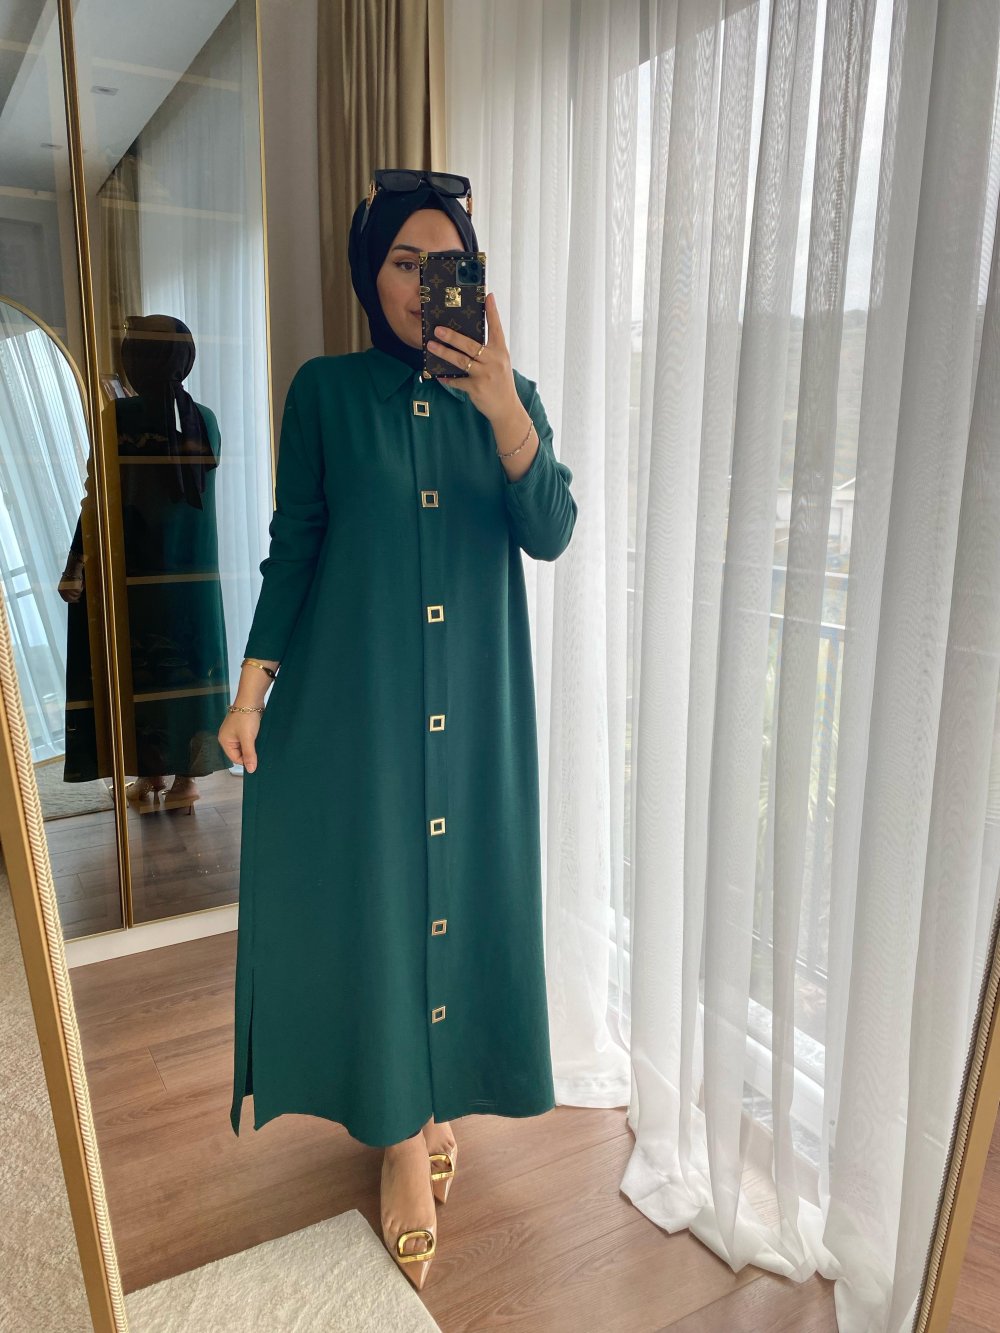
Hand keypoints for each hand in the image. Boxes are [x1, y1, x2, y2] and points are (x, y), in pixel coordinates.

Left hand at [58, 555, 84, 602]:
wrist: (73, 568)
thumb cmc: (71, 576)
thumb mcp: (68, 585)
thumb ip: (69, 592)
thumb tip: (74, 599)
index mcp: (60, 590)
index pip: (66, 599)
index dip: (72, 600)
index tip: (77, 600)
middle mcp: (63, 590)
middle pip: (72, 599)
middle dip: (77, 596)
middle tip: (79, 590)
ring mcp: (68, 589)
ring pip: (77, 595)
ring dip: (80, 590)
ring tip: (79, 584)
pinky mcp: (74, 587)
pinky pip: (80, 591)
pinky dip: (82, 587)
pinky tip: (80, 582)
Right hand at [218, 708, 262, 772]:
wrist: (252, 699)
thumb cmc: (246, 717)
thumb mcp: (248, 738)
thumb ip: (249, 754)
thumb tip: (251, 770)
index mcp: (224, 741)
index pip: (235, 758)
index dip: (246, 761)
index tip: (257, 761)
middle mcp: (228, 738)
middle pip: (239, 753)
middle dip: (249, 753)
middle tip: (260, 752)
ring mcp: (235, 732)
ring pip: (244, 746)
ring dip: (252, 747)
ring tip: (260, 745)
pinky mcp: (243, 728)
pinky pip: (248, 739)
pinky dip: (253, 741)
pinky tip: (260, 739)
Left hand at [428, 292, 519, 423]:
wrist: (506, 408)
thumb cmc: (500, 383)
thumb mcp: (500, 363)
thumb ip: (487, 351)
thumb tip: (465, 339)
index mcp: (500, 351)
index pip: (496, 328)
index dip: (492, 311)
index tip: (488, 296)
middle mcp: (494, 361)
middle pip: (471, 345)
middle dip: (453, 336)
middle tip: (438, 329)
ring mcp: (485, 375)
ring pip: (461, 361)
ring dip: (444, 352)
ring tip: (431, 345)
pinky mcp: (477, 388)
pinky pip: (458, 381)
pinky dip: (447, 378)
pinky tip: (438, 375)